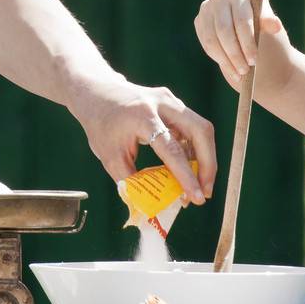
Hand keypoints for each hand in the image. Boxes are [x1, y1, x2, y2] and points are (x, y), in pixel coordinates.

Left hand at [66, 74, 215, 203]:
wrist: (97, 94)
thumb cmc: (102, 126)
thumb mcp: (110, 157)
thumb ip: (132, 183)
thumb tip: (151, 209)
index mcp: (142, 116)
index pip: (172, 149)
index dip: (186, 176)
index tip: (197, 198)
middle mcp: (161, 104)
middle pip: (200, 131)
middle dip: (208, 165)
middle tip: (205, 192)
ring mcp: (170, 100)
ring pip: (201, 129)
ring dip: (205, 159)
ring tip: (198, 186)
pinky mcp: (175, 104)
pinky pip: (193, 128)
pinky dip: (195, 150)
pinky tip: (189, 169)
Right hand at [195, 0, 284, 92]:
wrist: (248, 30)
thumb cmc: (261, 26)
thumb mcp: (268, 24)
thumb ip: (269, 23)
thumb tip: (275, 25)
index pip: (242, 21)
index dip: (248, 42)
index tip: (254, 60)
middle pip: (224, 30)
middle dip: (235, 53)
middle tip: (246, 69)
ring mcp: (207, 10)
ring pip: (212, 39)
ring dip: (226, 59)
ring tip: (240, 73)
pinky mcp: (200, 22)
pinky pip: (207, 44)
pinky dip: (219, 59)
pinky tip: (231, 69)